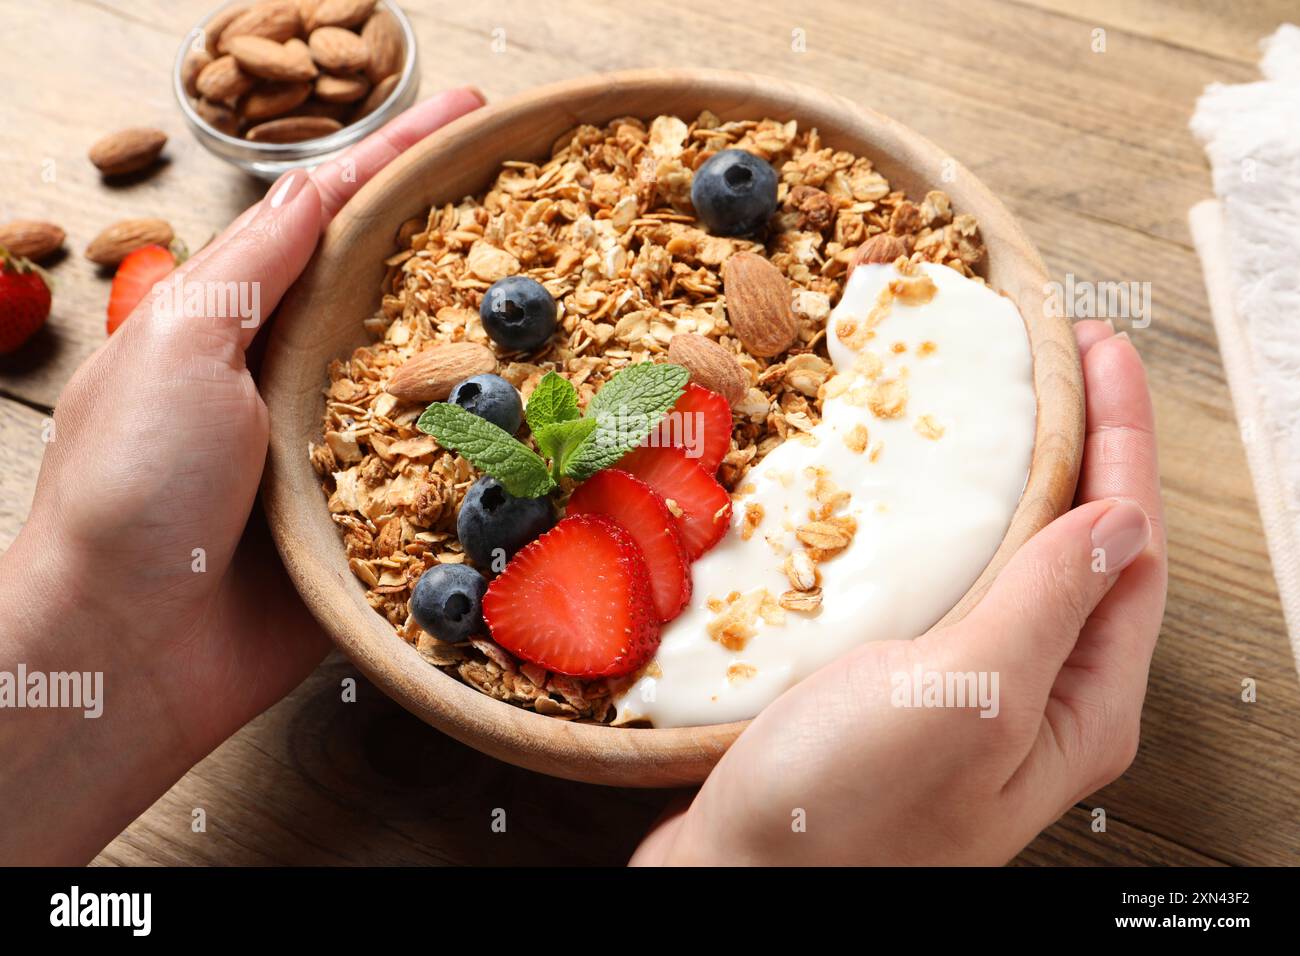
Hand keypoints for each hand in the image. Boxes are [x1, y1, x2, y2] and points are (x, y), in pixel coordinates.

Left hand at [0, 89, 483, 863]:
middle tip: (550, 198)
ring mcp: (345, 453)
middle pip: (400, 289)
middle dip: (468, 239)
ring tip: (578, 296)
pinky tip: (556, 428)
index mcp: (249, 321)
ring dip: (502, 342)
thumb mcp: (181, 346)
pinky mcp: (376, 527)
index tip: (474, 111)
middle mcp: (302, 377)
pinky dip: (501, 452)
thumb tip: (319, 184)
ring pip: (439, 381)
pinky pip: (451, 478)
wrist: (130, 650)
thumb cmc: (133, 487)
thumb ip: (257, 267)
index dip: (404, 158)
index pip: (337, 216)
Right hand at [633, 321, 1166, 864]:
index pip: (1128, 543)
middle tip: (1049, 355)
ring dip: (1007, 475)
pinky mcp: (897, 683)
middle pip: (1078, 542)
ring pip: (1008, 559)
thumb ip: (1047, 604)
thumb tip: (1121, 516)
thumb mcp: (965, 698)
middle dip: (1073, 442)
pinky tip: (912, 491)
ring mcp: (964, 689)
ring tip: (992, 402)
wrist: (736, 882)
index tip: (1098, 347)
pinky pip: (943, 583)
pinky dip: (940, 522)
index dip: (1119, 435)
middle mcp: (1033, 693)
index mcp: (1076, 701)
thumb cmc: (845, 812)